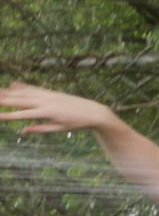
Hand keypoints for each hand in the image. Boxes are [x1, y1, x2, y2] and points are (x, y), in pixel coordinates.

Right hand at [0, 83, 116, 133]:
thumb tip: (23, 131)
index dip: (9, 115)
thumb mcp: (59, 129)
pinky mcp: (51, 92)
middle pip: (20, 101)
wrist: (93, 112)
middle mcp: (46, 102)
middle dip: (4, 100)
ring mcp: (48, 95)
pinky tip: (13, 84)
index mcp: (47, 113)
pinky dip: (23, 87)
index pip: (23, 115)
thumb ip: (40, 129)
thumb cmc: (77, 124)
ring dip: (9, 92)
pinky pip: (34, 89)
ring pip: (25, 93)